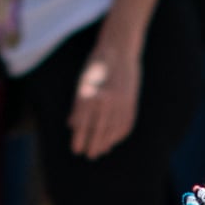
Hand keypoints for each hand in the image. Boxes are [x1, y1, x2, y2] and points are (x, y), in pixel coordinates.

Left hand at [69, 24, 142, 158]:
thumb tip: (72, 125)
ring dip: (107, 143)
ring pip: (114, 130)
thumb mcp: (81, 82)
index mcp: (90, 95)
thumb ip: (78, 105)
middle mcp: (106, 100)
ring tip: (101, 150)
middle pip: (99, 131)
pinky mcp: (131, 101)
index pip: (83, 125)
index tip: (76, 150)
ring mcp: (121, 102)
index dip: (80, 139)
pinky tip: (114, 140)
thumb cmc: (96, 65)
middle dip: (93, 145)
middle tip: (89, 155)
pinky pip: (126, 124)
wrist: (120, 50)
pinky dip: (119, 134)